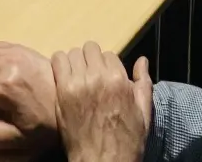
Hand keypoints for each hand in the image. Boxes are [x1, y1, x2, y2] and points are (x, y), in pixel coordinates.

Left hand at [52, 44, 152, 161]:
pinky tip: (65, 76)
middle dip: (92, 59)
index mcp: (119, 81)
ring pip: (73, 53)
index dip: (108, 66)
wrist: (103, 161)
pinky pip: (57, 61)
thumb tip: (142, 60)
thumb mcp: (144, 113)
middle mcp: (98, 78)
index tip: (105, 77)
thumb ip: (143, 83)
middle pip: (91, 49)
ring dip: (76, 61)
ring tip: (77, 76)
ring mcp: (78, 84)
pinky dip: (60, 64)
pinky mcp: (62, 92)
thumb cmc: (126, 141)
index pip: (109, 54)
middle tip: (90, 74)